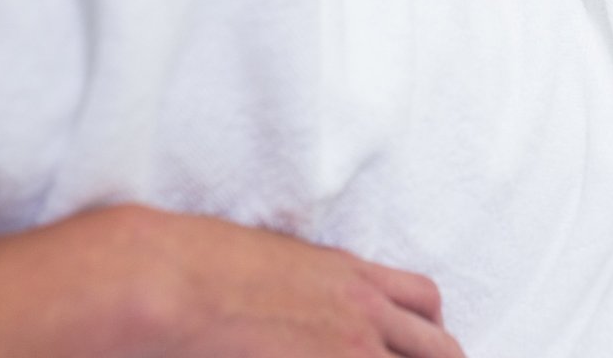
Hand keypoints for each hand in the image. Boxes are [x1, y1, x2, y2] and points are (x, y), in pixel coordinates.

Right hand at [94, 205, 465, 357]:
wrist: (171, 278)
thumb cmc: (197, 265)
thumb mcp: (266, 263)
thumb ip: (300, 285)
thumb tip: (296, 299)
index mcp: (349, 274)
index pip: (425, 301)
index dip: (429, 335)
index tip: (419, 352)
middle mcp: (362, 309)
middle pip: (441, 349)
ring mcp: (349, 346)